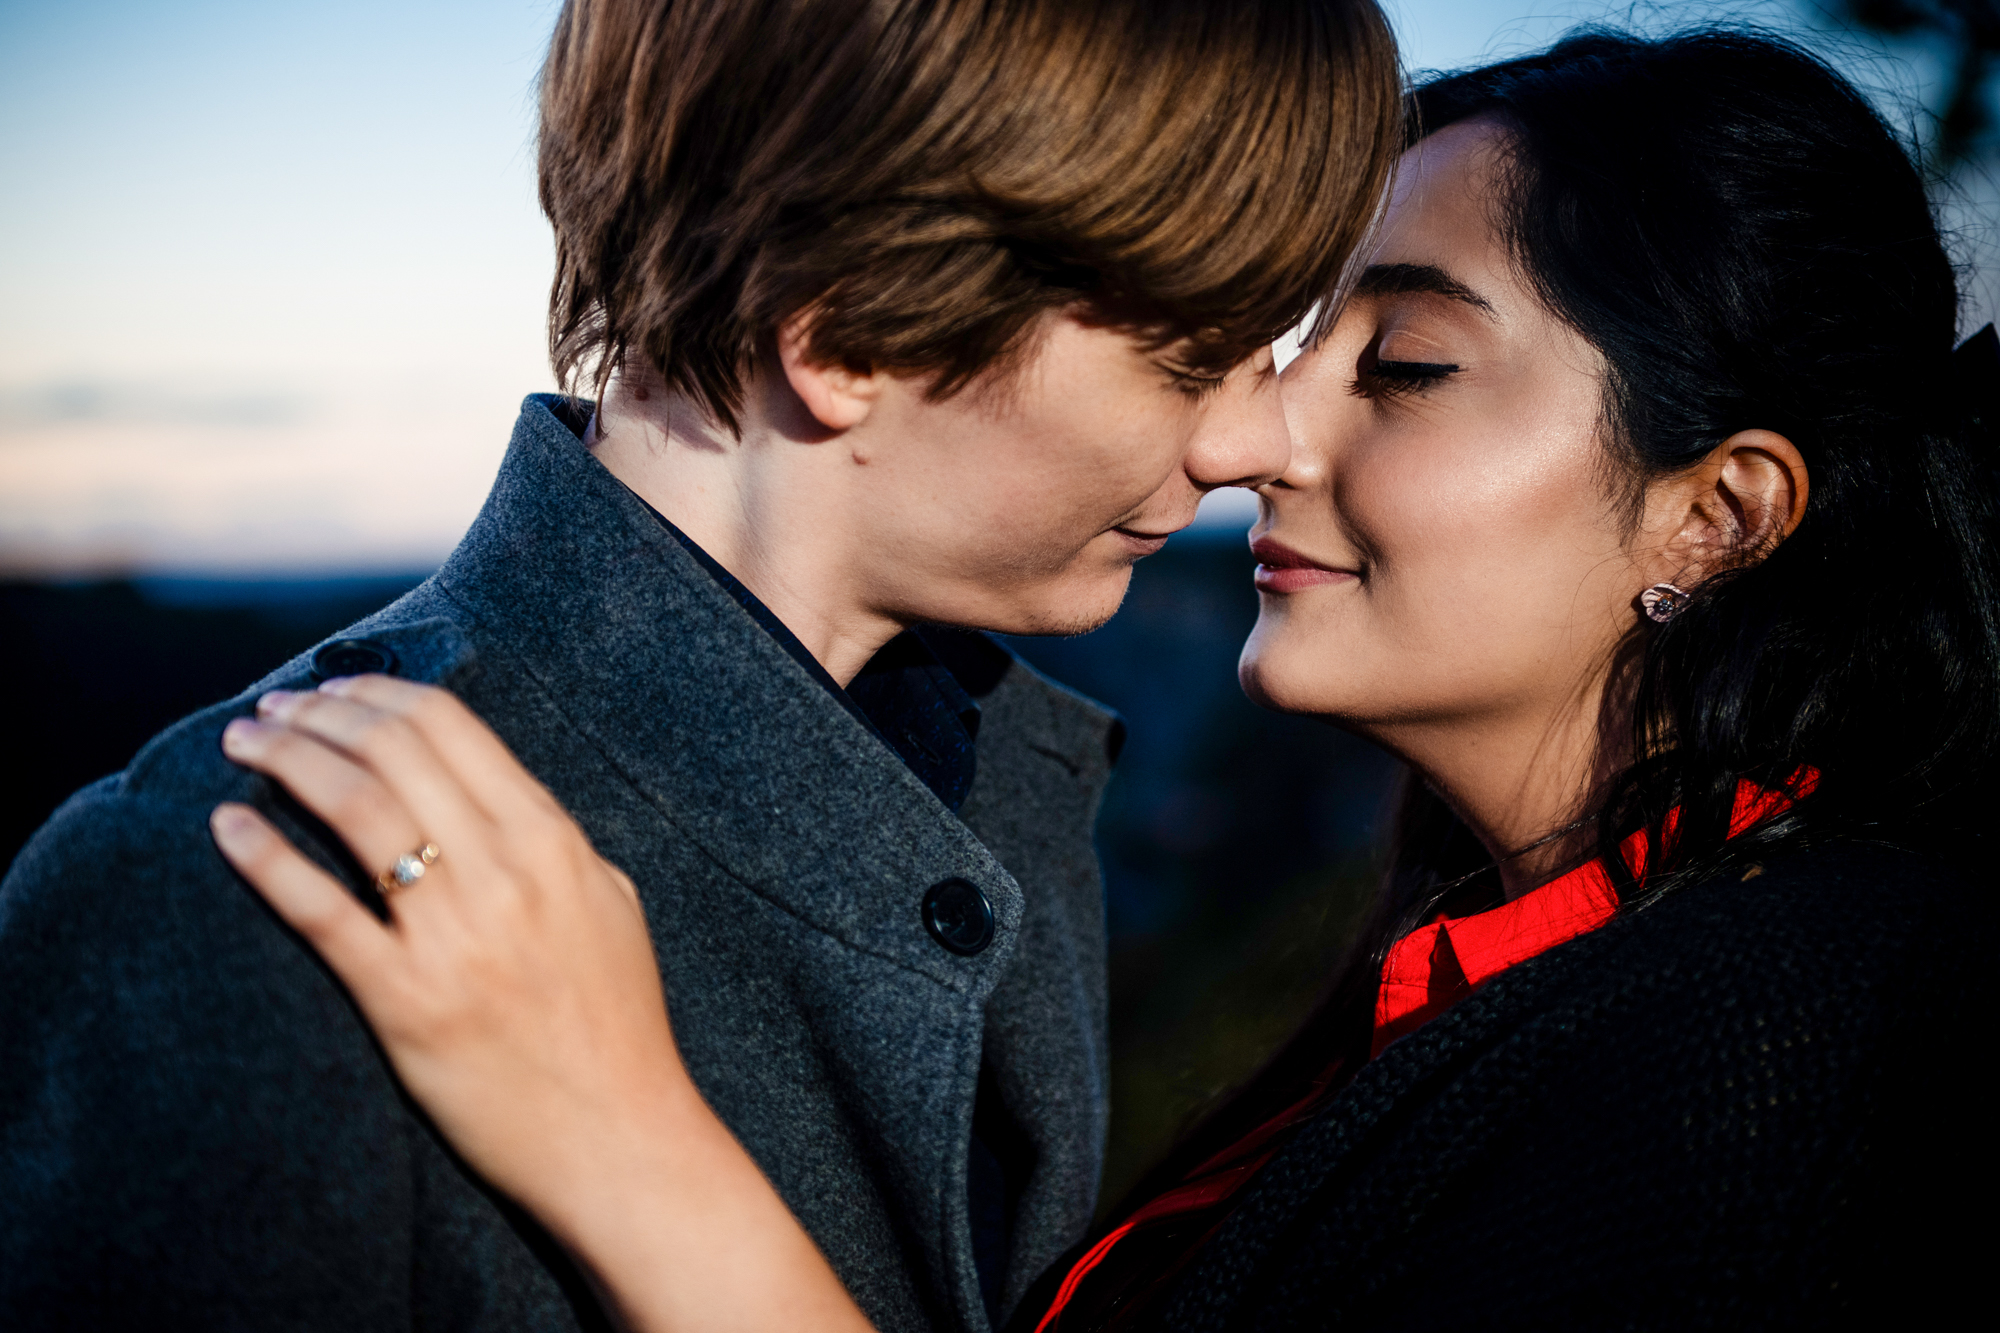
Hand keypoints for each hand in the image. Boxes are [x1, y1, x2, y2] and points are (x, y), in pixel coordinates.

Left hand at [211, 677, 872, 1332]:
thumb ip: (552, 841)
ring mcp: (454, 934)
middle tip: (272, 711)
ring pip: (353, 808)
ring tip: (245, 746)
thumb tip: (485, 791)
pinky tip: (228, 827)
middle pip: (391, 749)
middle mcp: (505, 871)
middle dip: (318, 714)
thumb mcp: (608, 903)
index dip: (373, 693)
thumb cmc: (616, 1023)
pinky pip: (320, 910)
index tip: (330, 690)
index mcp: (553, 839)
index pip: (448, 726)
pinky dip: (265, 858)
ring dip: (287, 760)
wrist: (619, 1134)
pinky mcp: (405, 999)